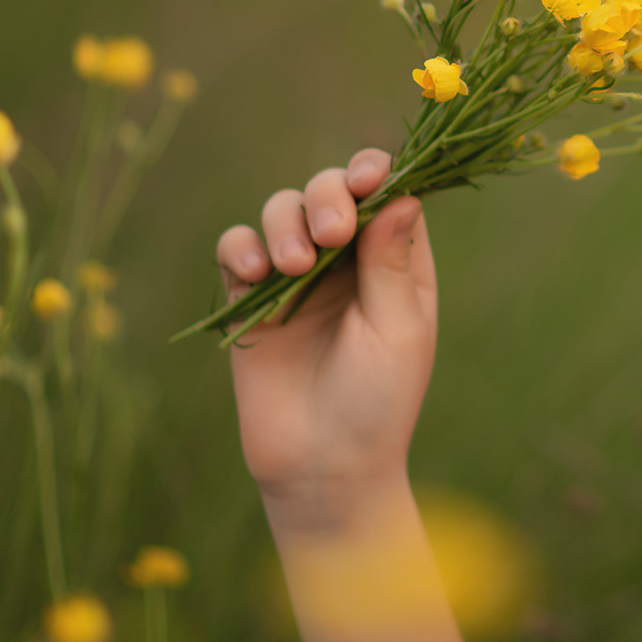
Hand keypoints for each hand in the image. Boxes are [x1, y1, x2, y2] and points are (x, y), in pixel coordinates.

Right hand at [217, 148, 437, 535]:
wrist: (323, 467)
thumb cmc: (378, 402)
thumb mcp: (398, 330)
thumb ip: (392, 264)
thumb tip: (405, 195)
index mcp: (395, 261)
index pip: (387, 194)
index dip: (375, 173)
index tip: (368, 178)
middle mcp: (347, 260)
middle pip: (331, 190)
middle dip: (327, 195)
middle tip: (332, 234)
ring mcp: (297, 277)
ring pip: (282, 209)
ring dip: (285, 221)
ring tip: (291, 265)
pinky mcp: (251, 301)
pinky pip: (236, 249)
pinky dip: (241, 247)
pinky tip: (255, 271)